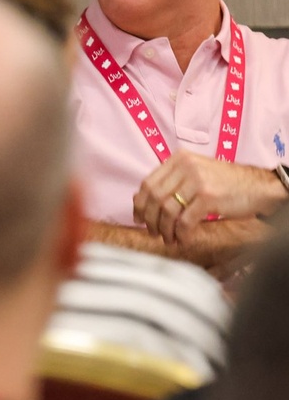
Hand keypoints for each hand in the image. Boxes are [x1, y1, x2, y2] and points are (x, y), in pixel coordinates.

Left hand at [133, 150, 281, 244]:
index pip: (148, 183)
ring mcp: (197, 180)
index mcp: (178, 159)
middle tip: (153, 233)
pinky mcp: (208, 197)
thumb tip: (142, 200)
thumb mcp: (196, 173)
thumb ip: (172, 182)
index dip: (140, 204)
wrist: (260, 186)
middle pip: (154, 197)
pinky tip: (183, 239)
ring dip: (165, 230)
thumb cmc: (226, 183)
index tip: (139, 218)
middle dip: (150, 219)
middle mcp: (185, 166)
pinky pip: (185, 220)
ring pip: (168, 210)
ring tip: (169, 239)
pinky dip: (181, 234)